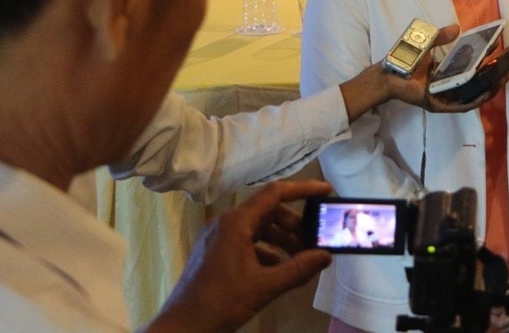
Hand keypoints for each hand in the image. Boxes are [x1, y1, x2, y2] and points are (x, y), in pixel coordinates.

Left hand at [145, 180, 331, 332]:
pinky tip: (278, 270)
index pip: (275, 193)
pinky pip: (246, 242)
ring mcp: (218, 237)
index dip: (303, 189)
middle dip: (294, 225)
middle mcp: (226, 223)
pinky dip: (266, 251)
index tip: (325, 191)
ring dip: (281, 240)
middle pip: (268, 211)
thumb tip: (325, 256)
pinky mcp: (215, 252)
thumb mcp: (264, 286)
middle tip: (314, 241)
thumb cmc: (221, 302)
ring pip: (258, 228)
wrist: (182, 326)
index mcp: (236, 223)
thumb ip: (298, 269)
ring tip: (300, 258)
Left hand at [386, 25, 502, 111]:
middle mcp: (446, 87)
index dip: (484, 65)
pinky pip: (460, 106)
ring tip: (501, 81)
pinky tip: (485, 94)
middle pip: (474, 86)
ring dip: (487, 91)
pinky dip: (474, 101)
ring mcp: (443, 97)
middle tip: (506, 71)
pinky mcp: (439, 105)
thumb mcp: (428, 44)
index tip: (498, 55)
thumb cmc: (405, 60)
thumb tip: (457, 27)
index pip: (469, 71)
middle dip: (492, 79)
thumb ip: (442, 37)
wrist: (388, 73)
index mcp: (445, 74)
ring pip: (471, 97)